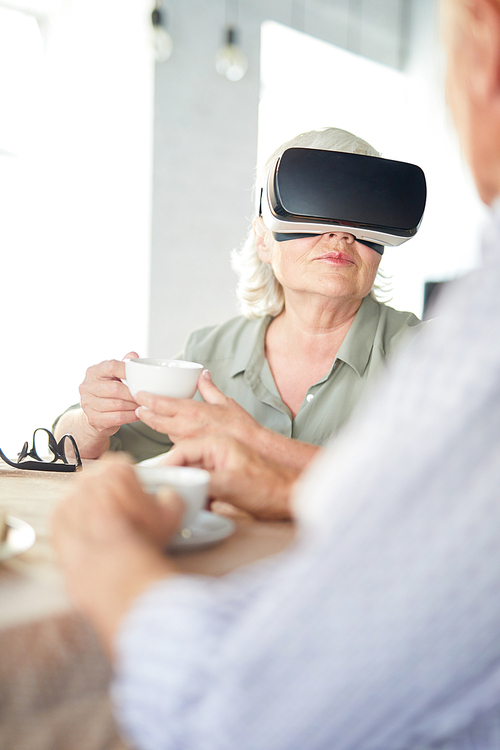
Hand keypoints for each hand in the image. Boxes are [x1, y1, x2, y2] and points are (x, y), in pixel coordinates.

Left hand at [51, 455, 182, 652]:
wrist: (119, 574)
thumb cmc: (142, 544)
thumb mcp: (171, 515)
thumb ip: (171, 496)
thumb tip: (167, 496)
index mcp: (116, 472)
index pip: (121, 464)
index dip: (130, 479)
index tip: (134, 491)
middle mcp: (89, 481)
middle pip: (99, 478)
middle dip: (109, 492)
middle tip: (122, 511)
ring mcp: (70, 501)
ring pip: (80, 497)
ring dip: (91, 508)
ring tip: (108, 528)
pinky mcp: (57, 523)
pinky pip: (65, 517)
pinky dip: (76, 524)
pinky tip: (91, 536)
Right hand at [79, 351, 139, 437]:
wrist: (94, 414)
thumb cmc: (108, 392)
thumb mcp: (114, 375)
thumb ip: (123, 365)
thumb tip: (133, 355)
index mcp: (93, 371)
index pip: (111, 366)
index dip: (127, 370)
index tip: (140, 376)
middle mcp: (87, 386)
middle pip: (115, 389)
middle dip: (133, 393)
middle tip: (146, 396)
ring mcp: (87, 404)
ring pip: (117, 405)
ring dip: (134, 406)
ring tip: (143, 405)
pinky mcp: (93, 419)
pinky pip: (116, 418)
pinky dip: (130, 416)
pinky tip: (137, 414)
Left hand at [135, 369, 260, 445]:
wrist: (251, 447)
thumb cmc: (241, 426)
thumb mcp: (225, 401)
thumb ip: (209, 388)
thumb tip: (203, 375)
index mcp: (192, 411)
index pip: (161, 404)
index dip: (147, 399)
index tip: (139, 394)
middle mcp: (186, 427)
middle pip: (156, 421)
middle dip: (145, 414)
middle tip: (139, 409)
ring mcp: (187, 441)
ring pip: (165, 433)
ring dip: (158, 426)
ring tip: (152, 418)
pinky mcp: (192, 452)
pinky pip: (176, 443)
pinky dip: (172, 436)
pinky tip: (174, 432)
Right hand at [162, 436, 298, 519]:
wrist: (291, 499)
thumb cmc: (270, 487)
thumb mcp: (231, 484)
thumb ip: (202, 481)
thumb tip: (179, 483)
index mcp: (218, 443)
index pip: (182, 450)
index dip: (167, 466)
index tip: (157, 481)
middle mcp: (217, 452)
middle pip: (184, 462)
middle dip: (175, 479)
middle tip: (165, 494)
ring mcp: (220, 467)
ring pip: (191, 477)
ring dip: (186, 490)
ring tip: (183, 503)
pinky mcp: (224, 482)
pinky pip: (201, 488)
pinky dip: (197, 498)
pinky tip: (199, 509)